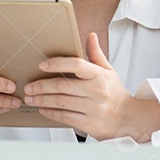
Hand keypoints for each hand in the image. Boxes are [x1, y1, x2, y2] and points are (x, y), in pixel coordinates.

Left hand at [24, 32, 147, 140]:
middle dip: (42, 86)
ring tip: (31, 98)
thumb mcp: (108, 72)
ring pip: (61, 102)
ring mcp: (94, 108)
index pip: (77, 65)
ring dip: (42, 100)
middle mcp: (97, 91)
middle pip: (63, 86)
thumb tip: (90, 35)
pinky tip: (43, 109)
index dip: (58, 64)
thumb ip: (96, 54)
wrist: (129, 119)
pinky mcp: (90, 124)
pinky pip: (65, 117)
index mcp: (100, 76)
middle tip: (29, 87)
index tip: (42, 65)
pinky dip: (51, 113)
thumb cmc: (115, 94)